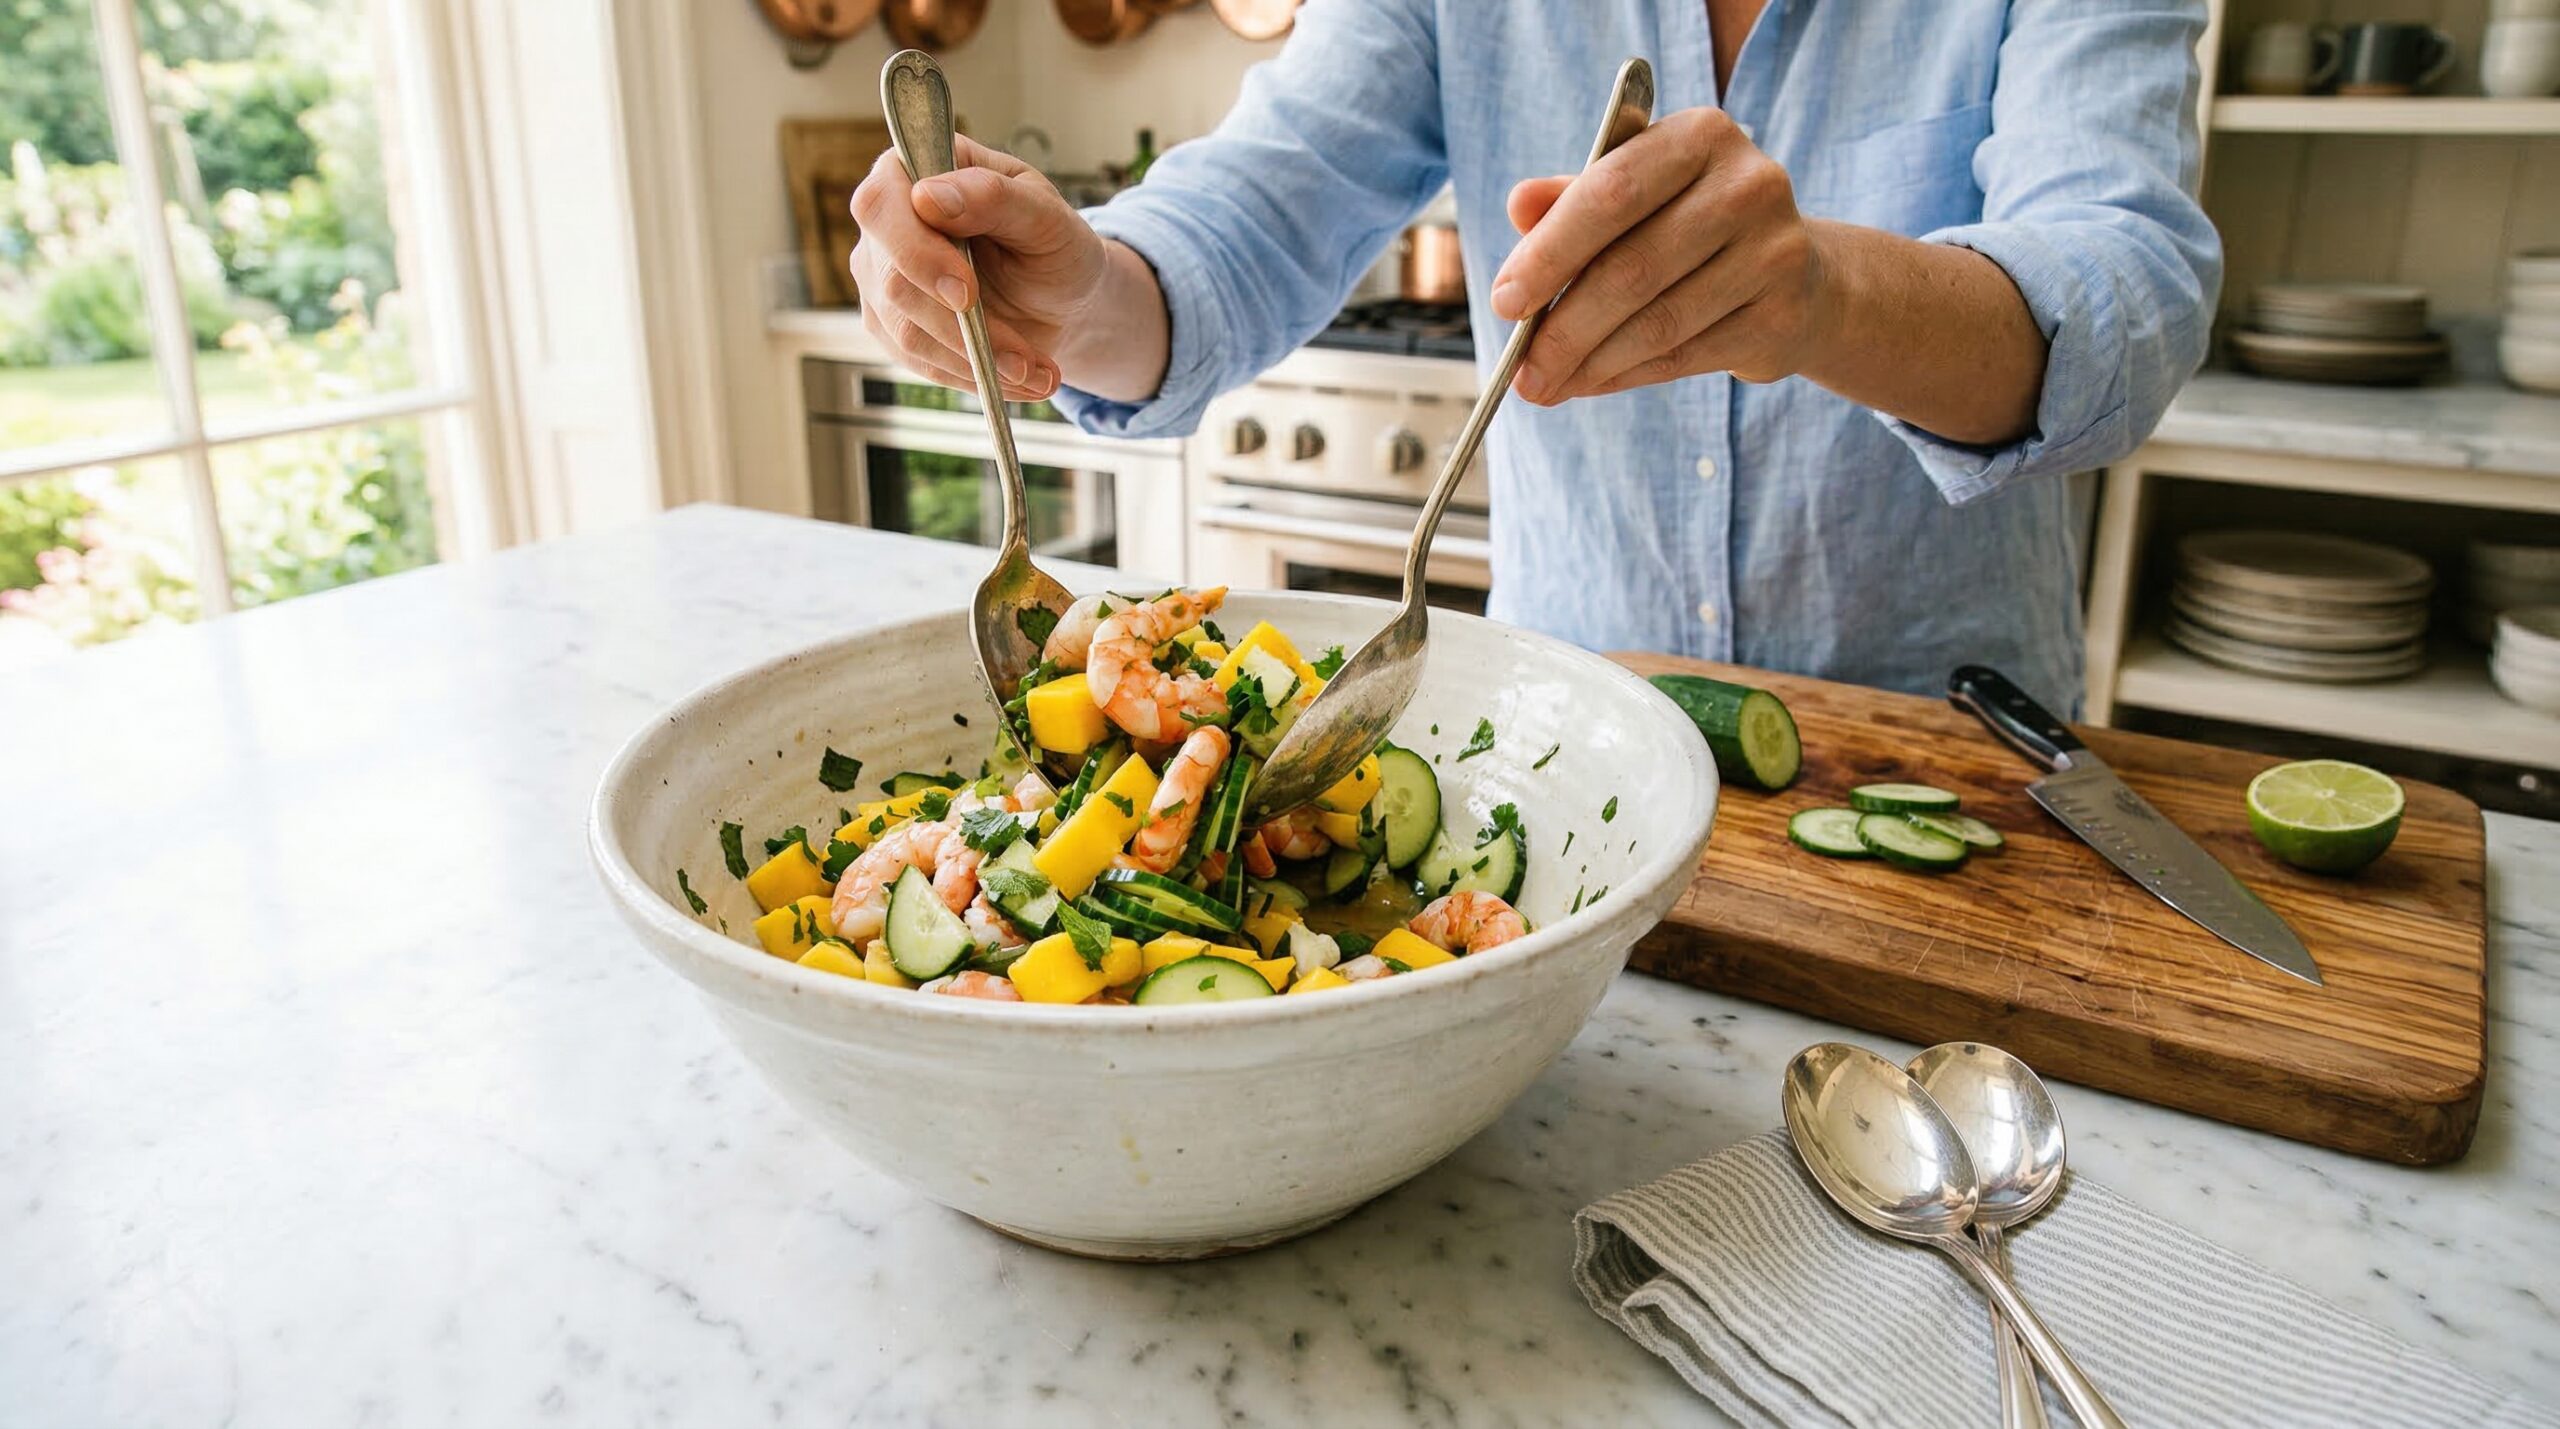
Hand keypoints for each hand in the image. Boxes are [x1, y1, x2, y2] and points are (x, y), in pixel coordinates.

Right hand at [847, 135, 1108, 401]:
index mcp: (915, 170)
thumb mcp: (1044, 214)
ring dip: (977, 360)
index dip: (916, 253)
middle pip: (892, 281)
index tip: (966, 293)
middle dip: (961, 326)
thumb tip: (928, 197)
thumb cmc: (1053, 243)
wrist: (1062, 299)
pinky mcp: (891, 326)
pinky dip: (971, 375)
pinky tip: (1016, 379)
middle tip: (1021, 358)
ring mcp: (881, 277)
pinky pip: (918, 361)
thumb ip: (992, 197)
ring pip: (906, 331)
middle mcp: (887, 222)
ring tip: (1036, 372)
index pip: (882, 206)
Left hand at [1491, 107, 1833, 403]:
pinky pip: (1686, 355)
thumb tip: (1519, 204)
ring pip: (1658, 321)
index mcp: (1700, 135)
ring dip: (1589, 363)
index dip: (1550, 252)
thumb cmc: (1689, 227)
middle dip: (1563, 327)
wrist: (1795, 278)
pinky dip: (1626, 375)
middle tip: (1520, 368)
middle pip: (1632, 267)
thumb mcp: (1632, 198)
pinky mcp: (1782, 315)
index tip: (1503, 301)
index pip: (1610, 192)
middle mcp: (1749, 184)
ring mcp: (1774, 251)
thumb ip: (1573, 199)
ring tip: (1545, 384)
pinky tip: (1590, 384)